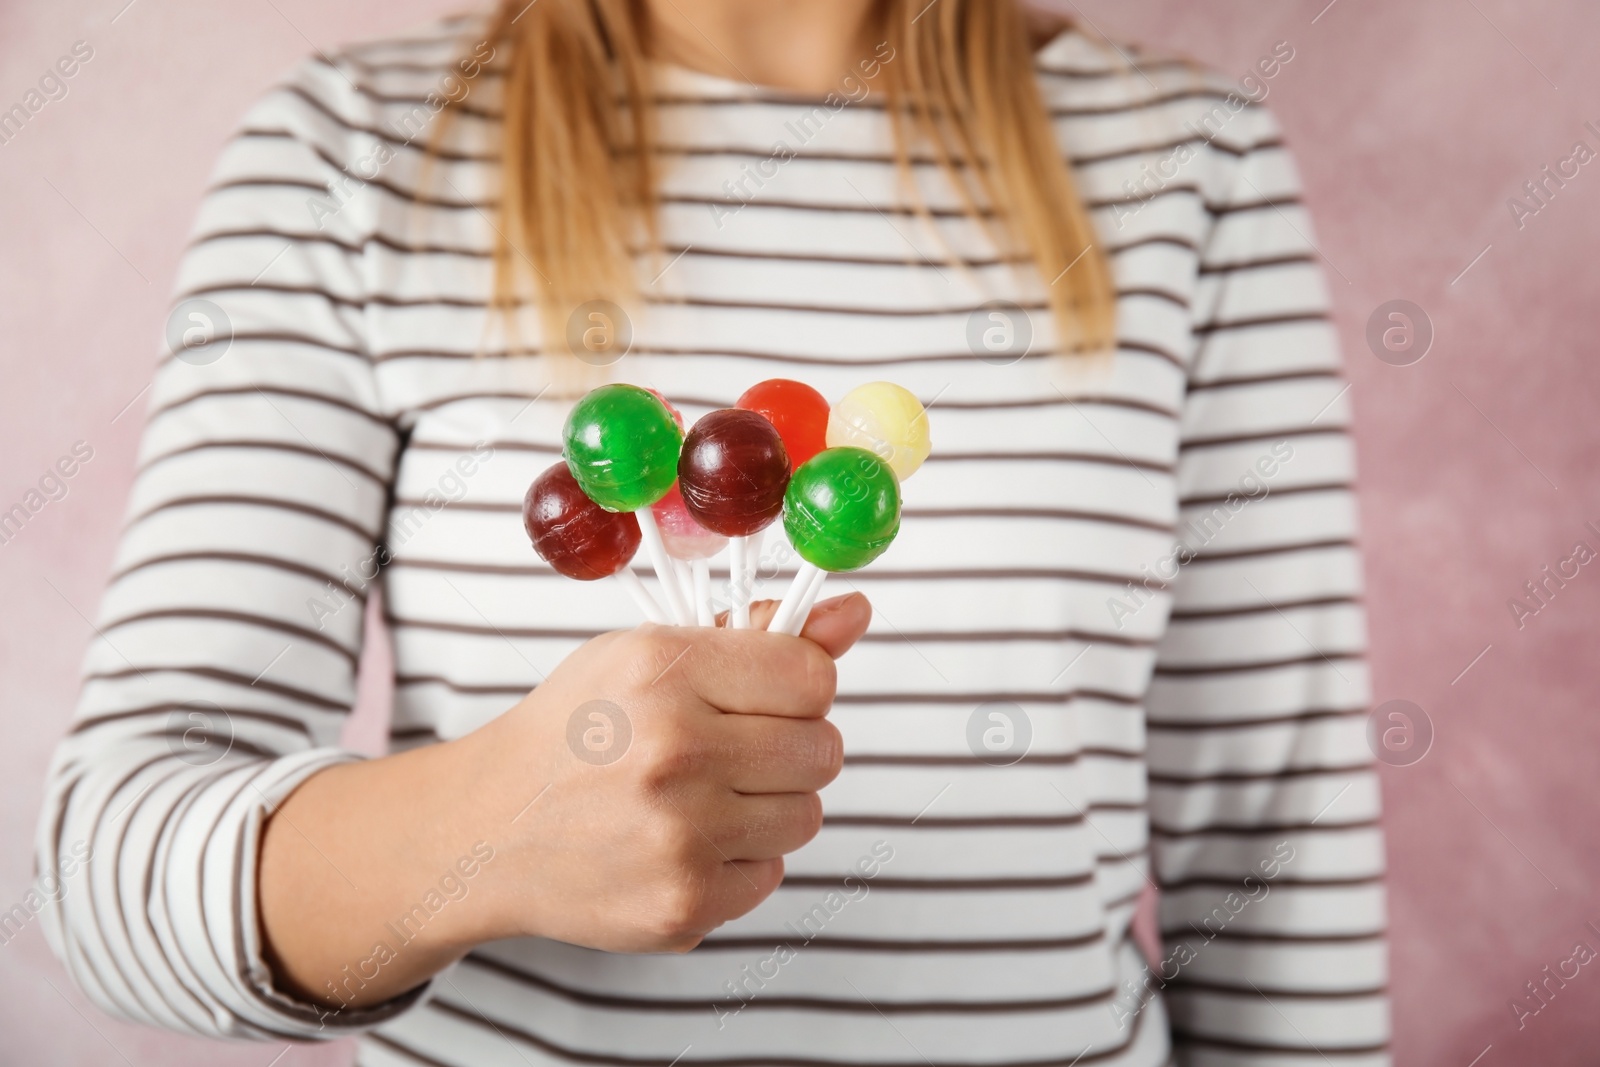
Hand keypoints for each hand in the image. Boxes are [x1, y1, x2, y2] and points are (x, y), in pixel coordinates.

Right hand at [259, 593, 870, 1006]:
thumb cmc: (576, 731)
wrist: (488, 830)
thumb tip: (855, 612)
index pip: (811, 675)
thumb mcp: (649, 654)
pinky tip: (684, 841)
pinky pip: (771, 873)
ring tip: (704, 796)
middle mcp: (673, 752)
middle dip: (789, 746)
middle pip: (822, 748)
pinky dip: (739, 859)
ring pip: (807, 814)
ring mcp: (679, 836)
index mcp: (664, 671)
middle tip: (733, 749)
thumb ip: (758, 636)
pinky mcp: (683, 906)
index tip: (765, 694)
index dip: (796, 684)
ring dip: (770, 806)